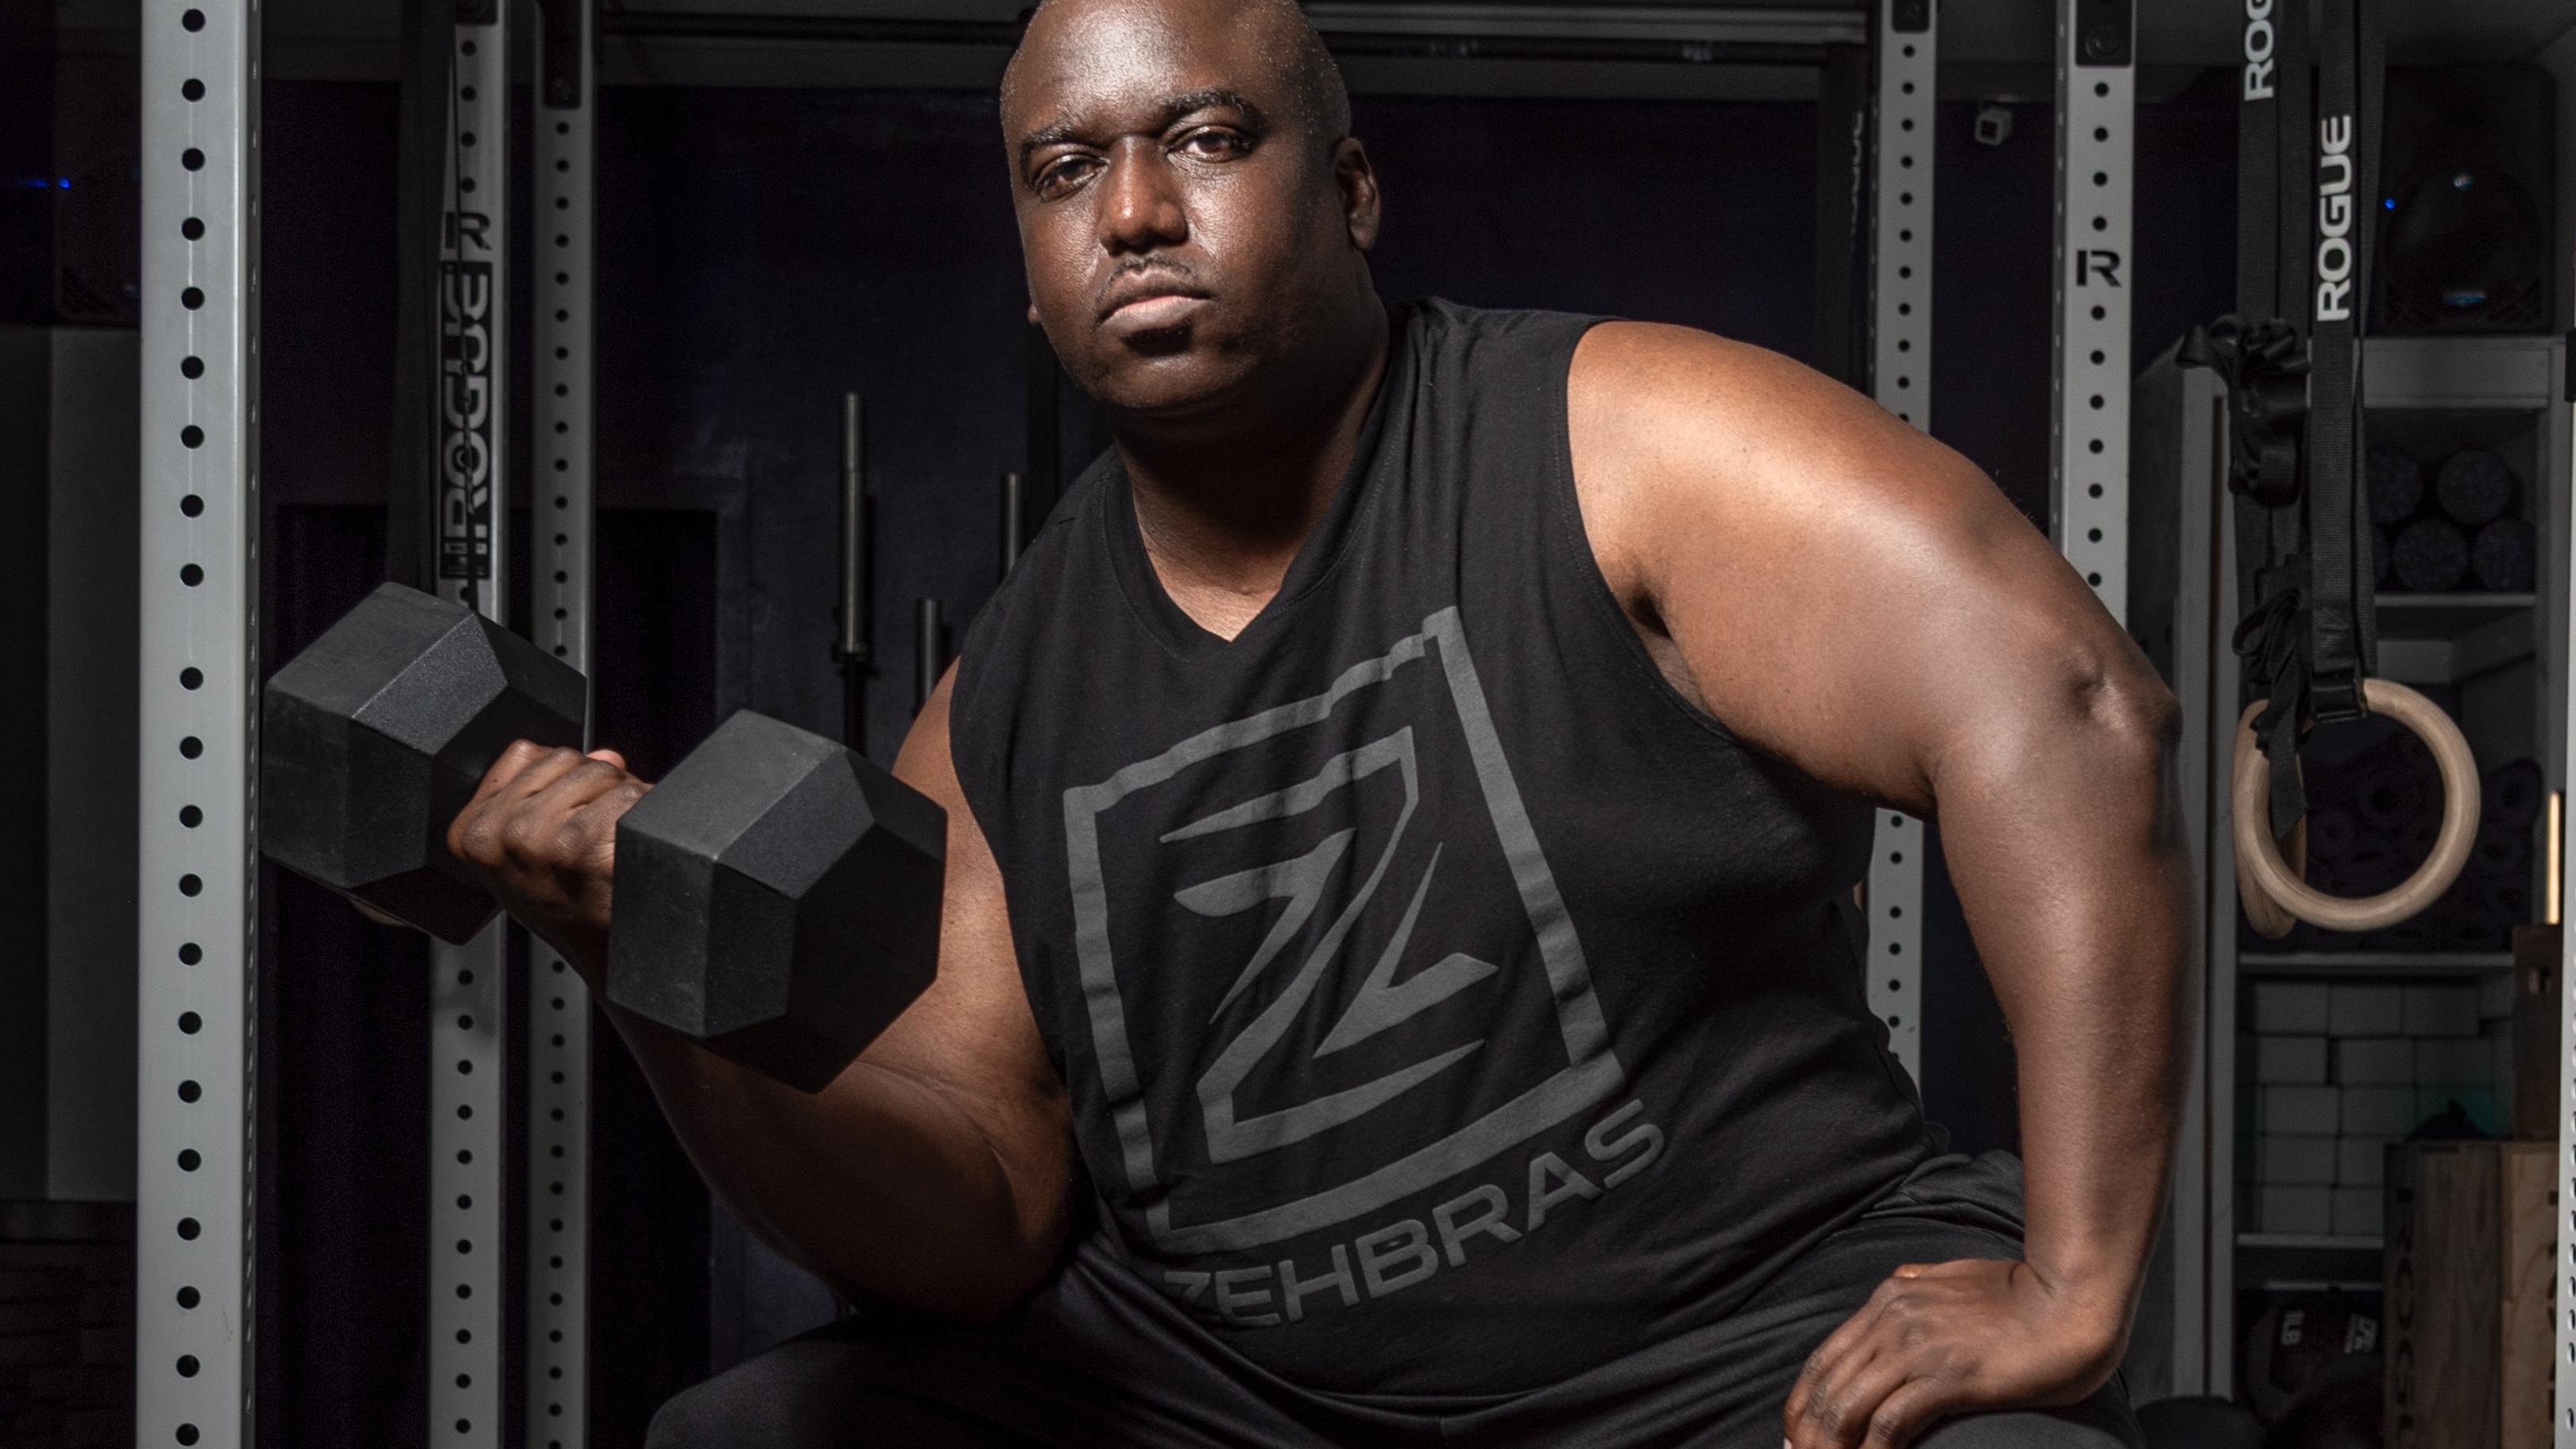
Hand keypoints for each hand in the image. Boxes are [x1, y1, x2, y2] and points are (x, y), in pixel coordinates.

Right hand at [445, 742, 649, 983]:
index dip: (560, 776)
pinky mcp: (584, 844)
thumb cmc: (573, 905)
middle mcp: (498, 833)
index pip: (524, 753)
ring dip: (622, 799)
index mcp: (471, 831)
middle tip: (595, 836)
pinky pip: (629, 794)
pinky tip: (628, 849)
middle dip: (595, 785)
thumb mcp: (534, 851)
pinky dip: (643, 813)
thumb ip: (554, 793)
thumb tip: (604, 755)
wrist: (609, 956)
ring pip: (602, 771)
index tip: (565, 815)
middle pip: (567, 758)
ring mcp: (538, 839)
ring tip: (611, 844)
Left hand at [1781, 1258, 2124, 1448]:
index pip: (1824, 1359)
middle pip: (1827, 1388)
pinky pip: (1892, 1423)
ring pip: (1849, 1408)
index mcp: (1890, 1298)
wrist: (2073, 1299)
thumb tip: (1901, 1284)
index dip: (1802, 1403)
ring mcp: (1919, 1348)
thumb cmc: (2024, 1292)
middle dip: (1808, 1435)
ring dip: (1832, 1448)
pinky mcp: (1949, 1377)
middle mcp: (1894, 1320)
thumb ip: (1921, 1282)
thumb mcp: (1955, 1274)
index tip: (1795, 1434)